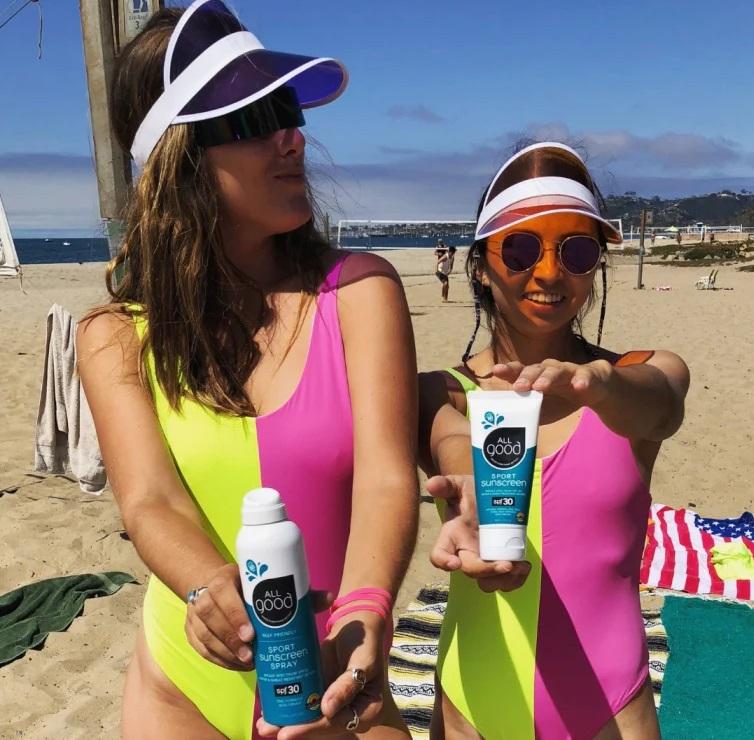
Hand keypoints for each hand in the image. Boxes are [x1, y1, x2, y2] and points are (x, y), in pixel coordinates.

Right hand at [185, 563, 331, 671]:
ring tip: (248, 663)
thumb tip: (330, 598)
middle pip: (210, 616)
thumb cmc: (253, 585)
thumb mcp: (270, 582)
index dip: (234, 613)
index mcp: (224, 577)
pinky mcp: (190, 630)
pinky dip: (218, 659)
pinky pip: (200, 648)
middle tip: (252, 655)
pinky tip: (236, 664)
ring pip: (204, 635)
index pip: (222, 591)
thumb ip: (298, 591)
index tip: (251, 633)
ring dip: (225, 653)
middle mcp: (204, 593)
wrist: (219, 584)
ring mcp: (193, 613)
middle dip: (230, 639)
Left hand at [257, 611, 386, 737]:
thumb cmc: (365, 642)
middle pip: (320, 725)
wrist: (357, 626)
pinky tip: (270, 710)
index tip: (289, 731)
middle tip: (267, 729)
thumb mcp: (362, 660)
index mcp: (366, 710)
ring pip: (310, 718)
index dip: (313, 727)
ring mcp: (333, 703)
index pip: (337, 722)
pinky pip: (305, 703)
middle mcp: (349, 712)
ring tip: (264, 725)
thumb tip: (327, 710)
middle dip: (294, 728)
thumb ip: (347, 685)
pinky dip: (289, 707)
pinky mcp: (321, 693)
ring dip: (287, 721)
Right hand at [426, 475, 530, 592]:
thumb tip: (431, 484)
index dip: (443, 562)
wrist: (490, 495)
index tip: (455, 563)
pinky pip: (506, 582)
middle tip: (507, 564)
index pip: (439, 554)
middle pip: (471, 571)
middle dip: (487, 570)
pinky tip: (525, 565)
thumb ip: (446, 485)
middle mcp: (466, 551)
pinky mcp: (499, 563)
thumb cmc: (471, 491)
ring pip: (488, 582)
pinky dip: (517, 580)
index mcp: (453, 535)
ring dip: (504, 579)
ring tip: (520, 565)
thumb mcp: (459, 484)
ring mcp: (483, 559)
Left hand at [493, 359, 612, 407]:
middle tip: (518, 387)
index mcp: (535, 376)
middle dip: (526, 377)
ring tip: (541, 386)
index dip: (508, 370)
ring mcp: (568, 370)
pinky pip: (584, 376)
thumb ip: (527, 414)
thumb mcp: (542, 409)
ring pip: (556, 371)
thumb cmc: (561, 399)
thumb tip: (509, 430)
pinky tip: (579, 387)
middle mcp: (548, 370)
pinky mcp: (587, 375)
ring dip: (548, 378)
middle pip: (535, 370)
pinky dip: (581, 381)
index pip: (519, 371)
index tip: (496, 371)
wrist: (594, 389)